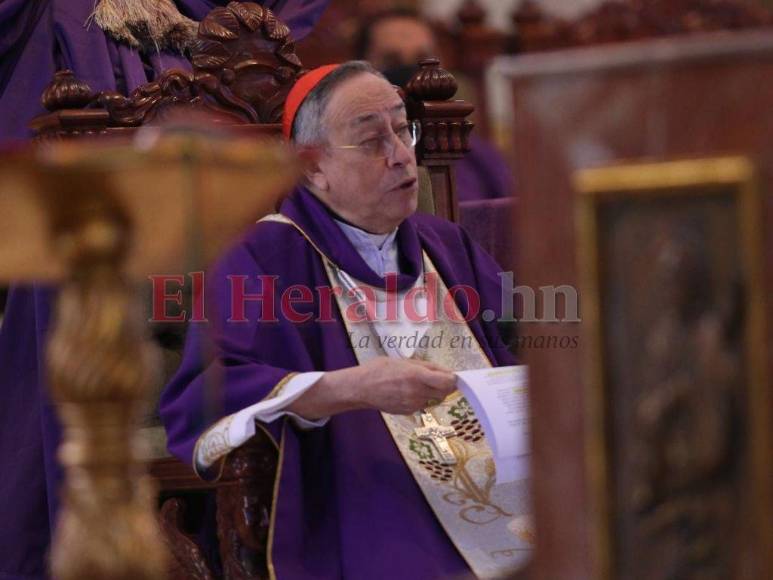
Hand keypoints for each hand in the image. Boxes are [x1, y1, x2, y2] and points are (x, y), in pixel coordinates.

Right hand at [336, 357, 456, 414]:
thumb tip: (445, 372)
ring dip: (431, 392)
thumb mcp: (404, 361)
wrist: (361, 388)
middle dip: (443, 385)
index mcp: (417, 376)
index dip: (453, 379)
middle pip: (444, 392)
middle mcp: (417, 392)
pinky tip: (406, 391)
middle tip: (435, 378)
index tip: (451, 376)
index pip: (447, 382)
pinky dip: (420, 398)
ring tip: (415, 383)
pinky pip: (422, 404)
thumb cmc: (380, 369)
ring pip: (433, 399)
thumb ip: (426, 367)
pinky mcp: (408, 412)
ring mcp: (413, 404)